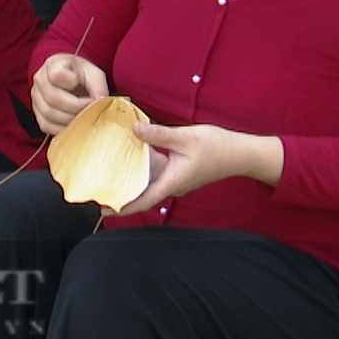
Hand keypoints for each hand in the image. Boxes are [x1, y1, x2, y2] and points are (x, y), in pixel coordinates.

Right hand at [32, 53, 108, 135]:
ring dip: (70, 119)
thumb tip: (100, 102)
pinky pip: (46, 125)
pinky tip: (74, 126)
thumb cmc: (82, 75)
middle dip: (76, 107)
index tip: (84, 87)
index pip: (56, 75)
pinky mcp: (37, 113)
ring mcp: (36, 98)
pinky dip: (62, 129)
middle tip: (91, 109)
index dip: (72, 83)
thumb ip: (98, 84)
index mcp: (52, 65)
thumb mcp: (93, 73)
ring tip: (84, 118)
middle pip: (52, 98)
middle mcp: (39, 80)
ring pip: (48, 114)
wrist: (72, 80)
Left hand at [113, 124, 283, 215]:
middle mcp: (173, 185)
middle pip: (142, 194)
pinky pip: (156, 174)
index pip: (144, 200)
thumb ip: (158, 134)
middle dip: (121, 194)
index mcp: (173, 181)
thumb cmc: (217, 147)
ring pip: (148, 183)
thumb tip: (134, 128)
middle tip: (97, 190)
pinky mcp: (179, 173)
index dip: (123, 207)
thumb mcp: (185, 137)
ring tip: (107, 174)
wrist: (241, 153)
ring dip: (130, 180)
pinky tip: (130, 156)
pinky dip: (142, 169)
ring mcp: (176, 180)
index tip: (104, 210)